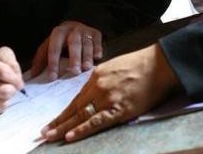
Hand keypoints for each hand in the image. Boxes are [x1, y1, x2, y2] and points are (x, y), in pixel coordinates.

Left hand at [31, 21, 102, 79]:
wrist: (77, 26)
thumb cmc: (61, 41)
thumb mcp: (49, 46)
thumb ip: (41, 59)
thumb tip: (33, 74)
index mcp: (57, 33)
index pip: (54, 48)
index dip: (53, 62)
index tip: (53, 76)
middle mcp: (71, 29)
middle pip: (73, 43)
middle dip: (73, 58)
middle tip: (74, 71)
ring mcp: (84, 30)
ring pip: (86, 43)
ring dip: (86, 56)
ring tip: (86, 68)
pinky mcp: (95, 33)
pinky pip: (97, 41)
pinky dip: (97, 49)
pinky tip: (97, 57)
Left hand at [41, 43, 179, 142]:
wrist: (159, 65)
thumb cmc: (138, 65)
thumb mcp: (113, 67)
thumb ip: (100, 81)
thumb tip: (90, 94)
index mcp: (95, 76)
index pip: (76, 99)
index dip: (63, 112)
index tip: (52, 121)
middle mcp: (98, 87)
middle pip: (74, 108)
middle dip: (58, 122)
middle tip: (43, 133)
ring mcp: (108, 98)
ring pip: (81, 116)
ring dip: (64, 128)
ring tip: (50, 137)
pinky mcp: (120, 109)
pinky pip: (97, 122)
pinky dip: (83, 129)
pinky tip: (71, 136)